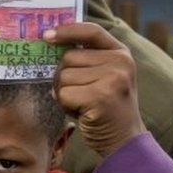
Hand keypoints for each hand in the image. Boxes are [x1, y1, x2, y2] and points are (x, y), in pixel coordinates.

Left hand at [46, 23, 145, 156]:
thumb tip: (50, 42)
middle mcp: (121, 61)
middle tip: (82, 95)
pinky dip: (66, 106)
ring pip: (63, 77)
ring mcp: (113, 78)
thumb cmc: (107, 109)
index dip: (67, 30)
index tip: (46, 35)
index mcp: (121, 53)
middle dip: (64, 78)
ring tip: (85, 105)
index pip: (91, 30)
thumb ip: (87, 59)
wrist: (125, 141)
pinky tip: (83, 113)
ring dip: (65, 94)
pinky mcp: (101, 96)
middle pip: (68, 57)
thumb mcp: (106, 77)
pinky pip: (63, 94)